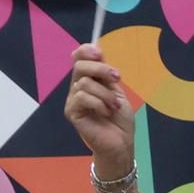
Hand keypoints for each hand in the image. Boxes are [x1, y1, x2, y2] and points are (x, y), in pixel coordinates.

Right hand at [65, 43, 135, 169]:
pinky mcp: (71, 112)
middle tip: (117, 78)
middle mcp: (77, 88)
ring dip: (106, 94)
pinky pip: (82, 97)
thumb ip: (105, 74)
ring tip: (114, 106)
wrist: (122, 143)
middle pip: (79, 66)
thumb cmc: (120, 120)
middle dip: (100, 68)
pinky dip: (99, 104)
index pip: (78, 57)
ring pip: (84, 83)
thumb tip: (97, 49)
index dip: (86, 51)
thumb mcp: (117, 91)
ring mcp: (73, 100)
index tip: (100, 53)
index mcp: (89, 80)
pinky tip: (106, 113)